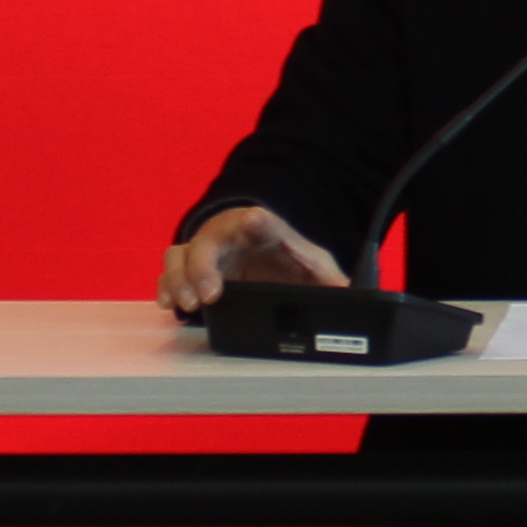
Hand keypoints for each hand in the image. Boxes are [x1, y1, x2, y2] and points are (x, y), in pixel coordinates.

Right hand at [162, 205, 348, 317]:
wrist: (263, 251)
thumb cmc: (288, 258)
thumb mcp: (314, 268)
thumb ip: (333, 283)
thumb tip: (358, 299)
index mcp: (266, 231)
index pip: (264, 223)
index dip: (259, 222)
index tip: (255, 220)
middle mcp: (231, 236)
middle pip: (210, 240)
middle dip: (204, 266)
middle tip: (209, 295)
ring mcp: (207, 251)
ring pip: (181, 253)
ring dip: (180, 278)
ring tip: (187, 304)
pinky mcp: (190, 269)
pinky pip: (170, 272)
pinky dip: (167, 287)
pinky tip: (171, 305)